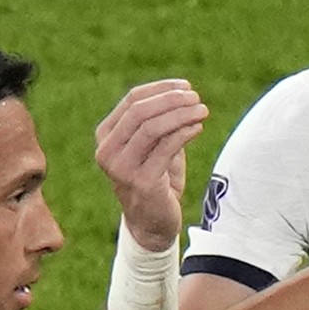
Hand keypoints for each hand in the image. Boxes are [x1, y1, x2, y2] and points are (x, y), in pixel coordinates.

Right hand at [95, 79, 208, 249]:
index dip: (161, 88)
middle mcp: (107, 151)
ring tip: (202, 110)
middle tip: (196, 98)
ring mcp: (122, 168)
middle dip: (171, 100)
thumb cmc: (155, 179)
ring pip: (152, 127)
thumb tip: (183, 93)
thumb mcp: (153, 146)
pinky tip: (198, 127)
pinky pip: (166, 148)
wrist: (152, 223)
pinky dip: (184, 133)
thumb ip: (160, 121)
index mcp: (106, 136)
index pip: (132, 100)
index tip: (186, 86)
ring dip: (181, 114)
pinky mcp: (142, 182)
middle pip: (139, 111)